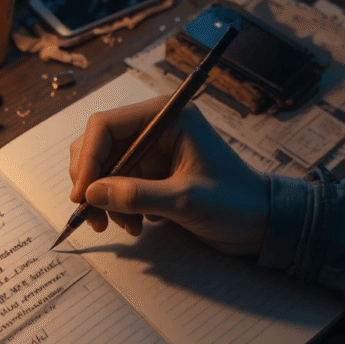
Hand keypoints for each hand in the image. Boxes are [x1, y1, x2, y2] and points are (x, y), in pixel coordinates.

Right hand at [69, 96, 270, 254]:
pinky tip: (134, 224)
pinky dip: (117, 206)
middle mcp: (155, 127)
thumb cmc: (236, 203)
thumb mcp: (185, 200)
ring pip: (104, 167)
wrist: (262, 222)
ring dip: (104, 199)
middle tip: (93, 216)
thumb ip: (136, 195)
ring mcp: (153, 150)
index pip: (106, 125)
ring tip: (124, 226)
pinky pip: (118, 184)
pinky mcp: (152, 172)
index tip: (83, 195)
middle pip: (99, 144)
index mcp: (167, 116)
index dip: (88, 159)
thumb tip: (91, 193)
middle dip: (92, 181)